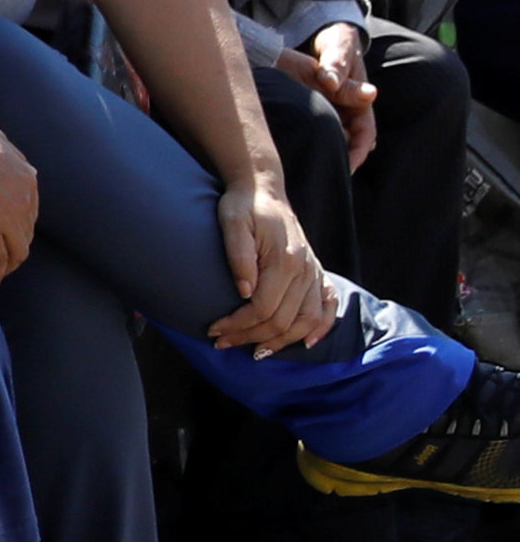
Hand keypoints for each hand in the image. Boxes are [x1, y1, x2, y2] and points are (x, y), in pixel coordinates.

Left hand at [212, 179, 332, 352]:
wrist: (263, 190)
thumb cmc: (242, 206)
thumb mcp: (231, 222)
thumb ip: (238, 255)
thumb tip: (244, 291)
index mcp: (284, 260)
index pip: (262, 308)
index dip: (237, 325)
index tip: (213, 331)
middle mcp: (305, 270)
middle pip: (282, 320)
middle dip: (249, 337)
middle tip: (221, 343)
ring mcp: (314, 272)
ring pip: (306, 321)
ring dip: (281, 341)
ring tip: (254, 351)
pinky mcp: (317, 272)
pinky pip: (328, 306)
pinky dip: (321, 327)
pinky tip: (307, 342)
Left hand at [275, 21, 380, 172]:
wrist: (326, 38)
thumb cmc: (335, 44)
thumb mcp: (338, 53)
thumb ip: (342, 69)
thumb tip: (367, 92)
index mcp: (362, 101)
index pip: (365, 136)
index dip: (356, 154)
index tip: (344, 170)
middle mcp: (351, 111)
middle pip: (348, 144)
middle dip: (337, 161)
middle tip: (319, 179)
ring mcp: (336, 112)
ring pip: (333, 140)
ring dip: (324, 153)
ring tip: (306, 171)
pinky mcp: (320, 111)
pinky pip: (318, 131)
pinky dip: (311, 141)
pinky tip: (295, 152)